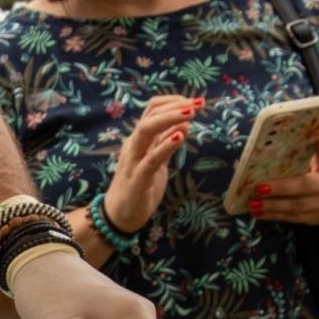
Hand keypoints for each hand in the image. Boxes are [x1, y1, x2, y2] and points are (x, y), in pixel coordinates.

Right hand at [102, 95, 199, 232]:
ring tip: (190, 114)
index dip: (174, 101)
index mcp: (139, 140)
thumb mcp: (157, 161)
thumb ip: (166, 143)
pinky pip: (151, 159)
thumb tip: (184, 123)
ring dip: (169, 119)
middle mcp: (134, 146)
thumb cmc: (140, 187)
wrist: (120, 216)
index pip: (152, 110)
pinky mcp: (137, 180)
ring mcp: (134, 161)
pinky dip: (165, 146)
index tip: (195, 101)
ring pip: (145, 131)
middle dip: (175, 106)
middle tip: (198, 104)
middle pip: (150, 115)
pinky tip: (179, 137)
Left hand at [248, 137, 318, 225]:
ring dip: (272, 207)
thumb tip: (314, 133)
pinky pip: (291, 219)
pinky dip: (273, 216)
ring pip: (295, 208)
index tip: (282, 165)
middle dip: (280, 189)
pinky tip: (258, 214)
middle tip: (258, 189)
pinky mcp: (312, 220)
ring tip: (253, 204)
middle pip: (302, 190)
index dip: (306, 161)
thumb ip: (317, 148)